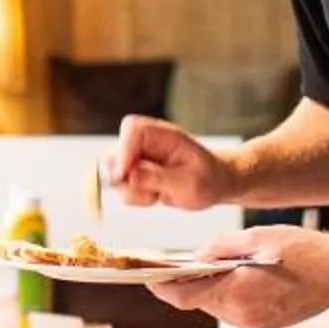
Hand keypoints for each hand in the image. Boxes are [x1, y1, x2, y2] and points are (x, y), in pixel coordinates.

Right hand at [109, 116, 236, 211]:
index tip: (125, 175)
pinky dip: (136, 198)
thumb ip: (158, 178)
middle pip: (116, 152)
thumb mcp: (189, 183)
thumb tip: (129, 176)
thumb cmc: (207, 179)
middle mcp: (147, 141)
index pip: (132, 130)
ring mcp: (138, 156)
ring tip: (158, 194)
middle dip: (126, 178)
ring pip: (114, 173)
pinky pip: (121, 187)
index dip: (124, 151)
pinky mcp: (134, 171)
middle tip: (150, 192)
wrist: (214, 185)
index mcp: (164, 134)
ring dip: (133, 191)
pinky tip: (155, 196)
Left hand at [149, 224, 328, 327]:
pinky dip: (228, 296)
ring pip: (216, 307)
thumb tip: (196, 256)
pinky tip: (237, 279)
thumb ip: (221, 248)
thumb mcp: (256, 238)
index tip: (147, 275)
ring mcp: (254, 324)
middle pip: (198, 301)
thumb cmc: (305, 252)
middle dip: (187, 283)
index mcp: (236, 293)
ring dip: (209, 289)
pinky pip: (234, 311)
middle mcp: (242, 315)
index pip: (183, 295)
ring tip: (214, 267)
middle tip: (177, 264)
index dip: (161, 286)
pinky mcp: (265, 326)